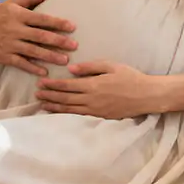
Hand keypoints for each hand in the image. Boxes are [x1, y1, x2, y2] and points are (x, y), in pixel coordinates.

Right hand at [0, 0, 77, 76]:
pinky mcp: (4, 57)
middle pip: (40, 36)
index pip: (42, 19)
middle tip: (75, 46)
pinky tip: (45, 71)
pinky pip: (21, 63)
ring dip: (50, 56)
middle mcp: (15, 30)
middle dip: (59, 41)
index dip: (57, 23)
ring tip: (65, 60)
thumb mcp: (12, 3)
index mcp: (18, 15)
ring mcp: (10, 44)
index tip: (72, 27)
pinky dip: (33, 68)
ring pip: (33, 51)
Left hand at [35, 60, 164, 118]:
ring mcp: (96, 110)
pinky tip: (60, 113)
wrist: (147, 96)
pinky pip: (80, 116)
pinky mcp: (101, 117)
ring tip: (42, 105)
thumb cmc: (130, 77)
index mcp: (93, 85)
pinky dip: (67, 115)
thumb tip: (71, 69)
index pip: (67, 86)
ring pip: (70, 110)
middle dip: (50, 96)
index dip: (53, 85)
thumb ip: (90, 67)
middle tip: (36, 94)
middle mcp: (92, 99)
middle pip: (65, 99)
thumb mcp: (111, 65)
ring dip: (55, 107)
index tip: (41, 83)